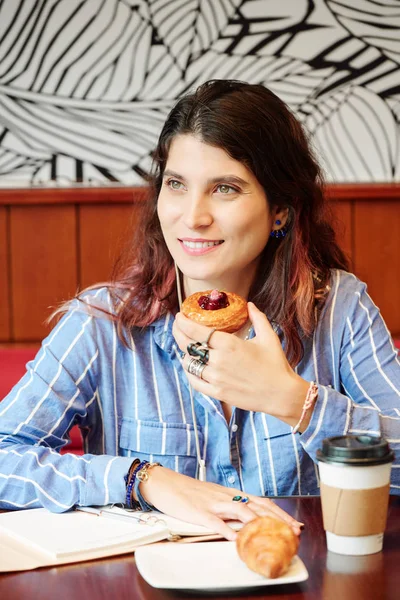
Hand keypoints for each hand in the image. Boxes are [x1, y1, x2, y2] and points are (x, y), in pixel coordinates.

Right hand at [139, 466, 302, 539]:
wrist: (165, 482)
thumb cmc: (188, 492)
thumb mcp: (213, 496)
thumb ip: (229, 507)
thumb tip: (246, 521)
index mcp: (230, 493)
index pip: (261, 501)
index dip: (280, 513)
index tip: (294, 524)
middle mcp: (226, 496)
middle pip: (258, 506)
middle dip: (278, 519)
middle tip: (293, 532)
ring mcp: (213, 503)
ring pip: (241, 511)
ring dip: (260, 524)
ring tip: (273, 536)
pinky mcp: (198, 511)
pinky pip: (215, 521)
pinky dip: (227, 530)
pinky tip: (236, 540)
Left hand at [173, 302, 309, 425]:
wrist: (281, 394)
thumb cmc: (276, 365)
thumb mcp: (268, 337)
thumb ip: (257, 318)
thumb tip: (250, 304)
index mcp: (229, 344)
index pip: (198, 331)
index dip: (184, 323)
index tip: (179, 317)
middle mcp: (219, 361)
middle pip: (189, 345)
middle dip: (178, 334)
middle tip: (176, 327)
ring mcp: (216, 378)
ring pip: (189, 363)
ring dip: (184, 353)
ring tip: (185, 346)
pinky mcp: (217, 393)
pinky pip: (195, 382)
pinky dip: (189, 372)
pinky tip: (190, 366)